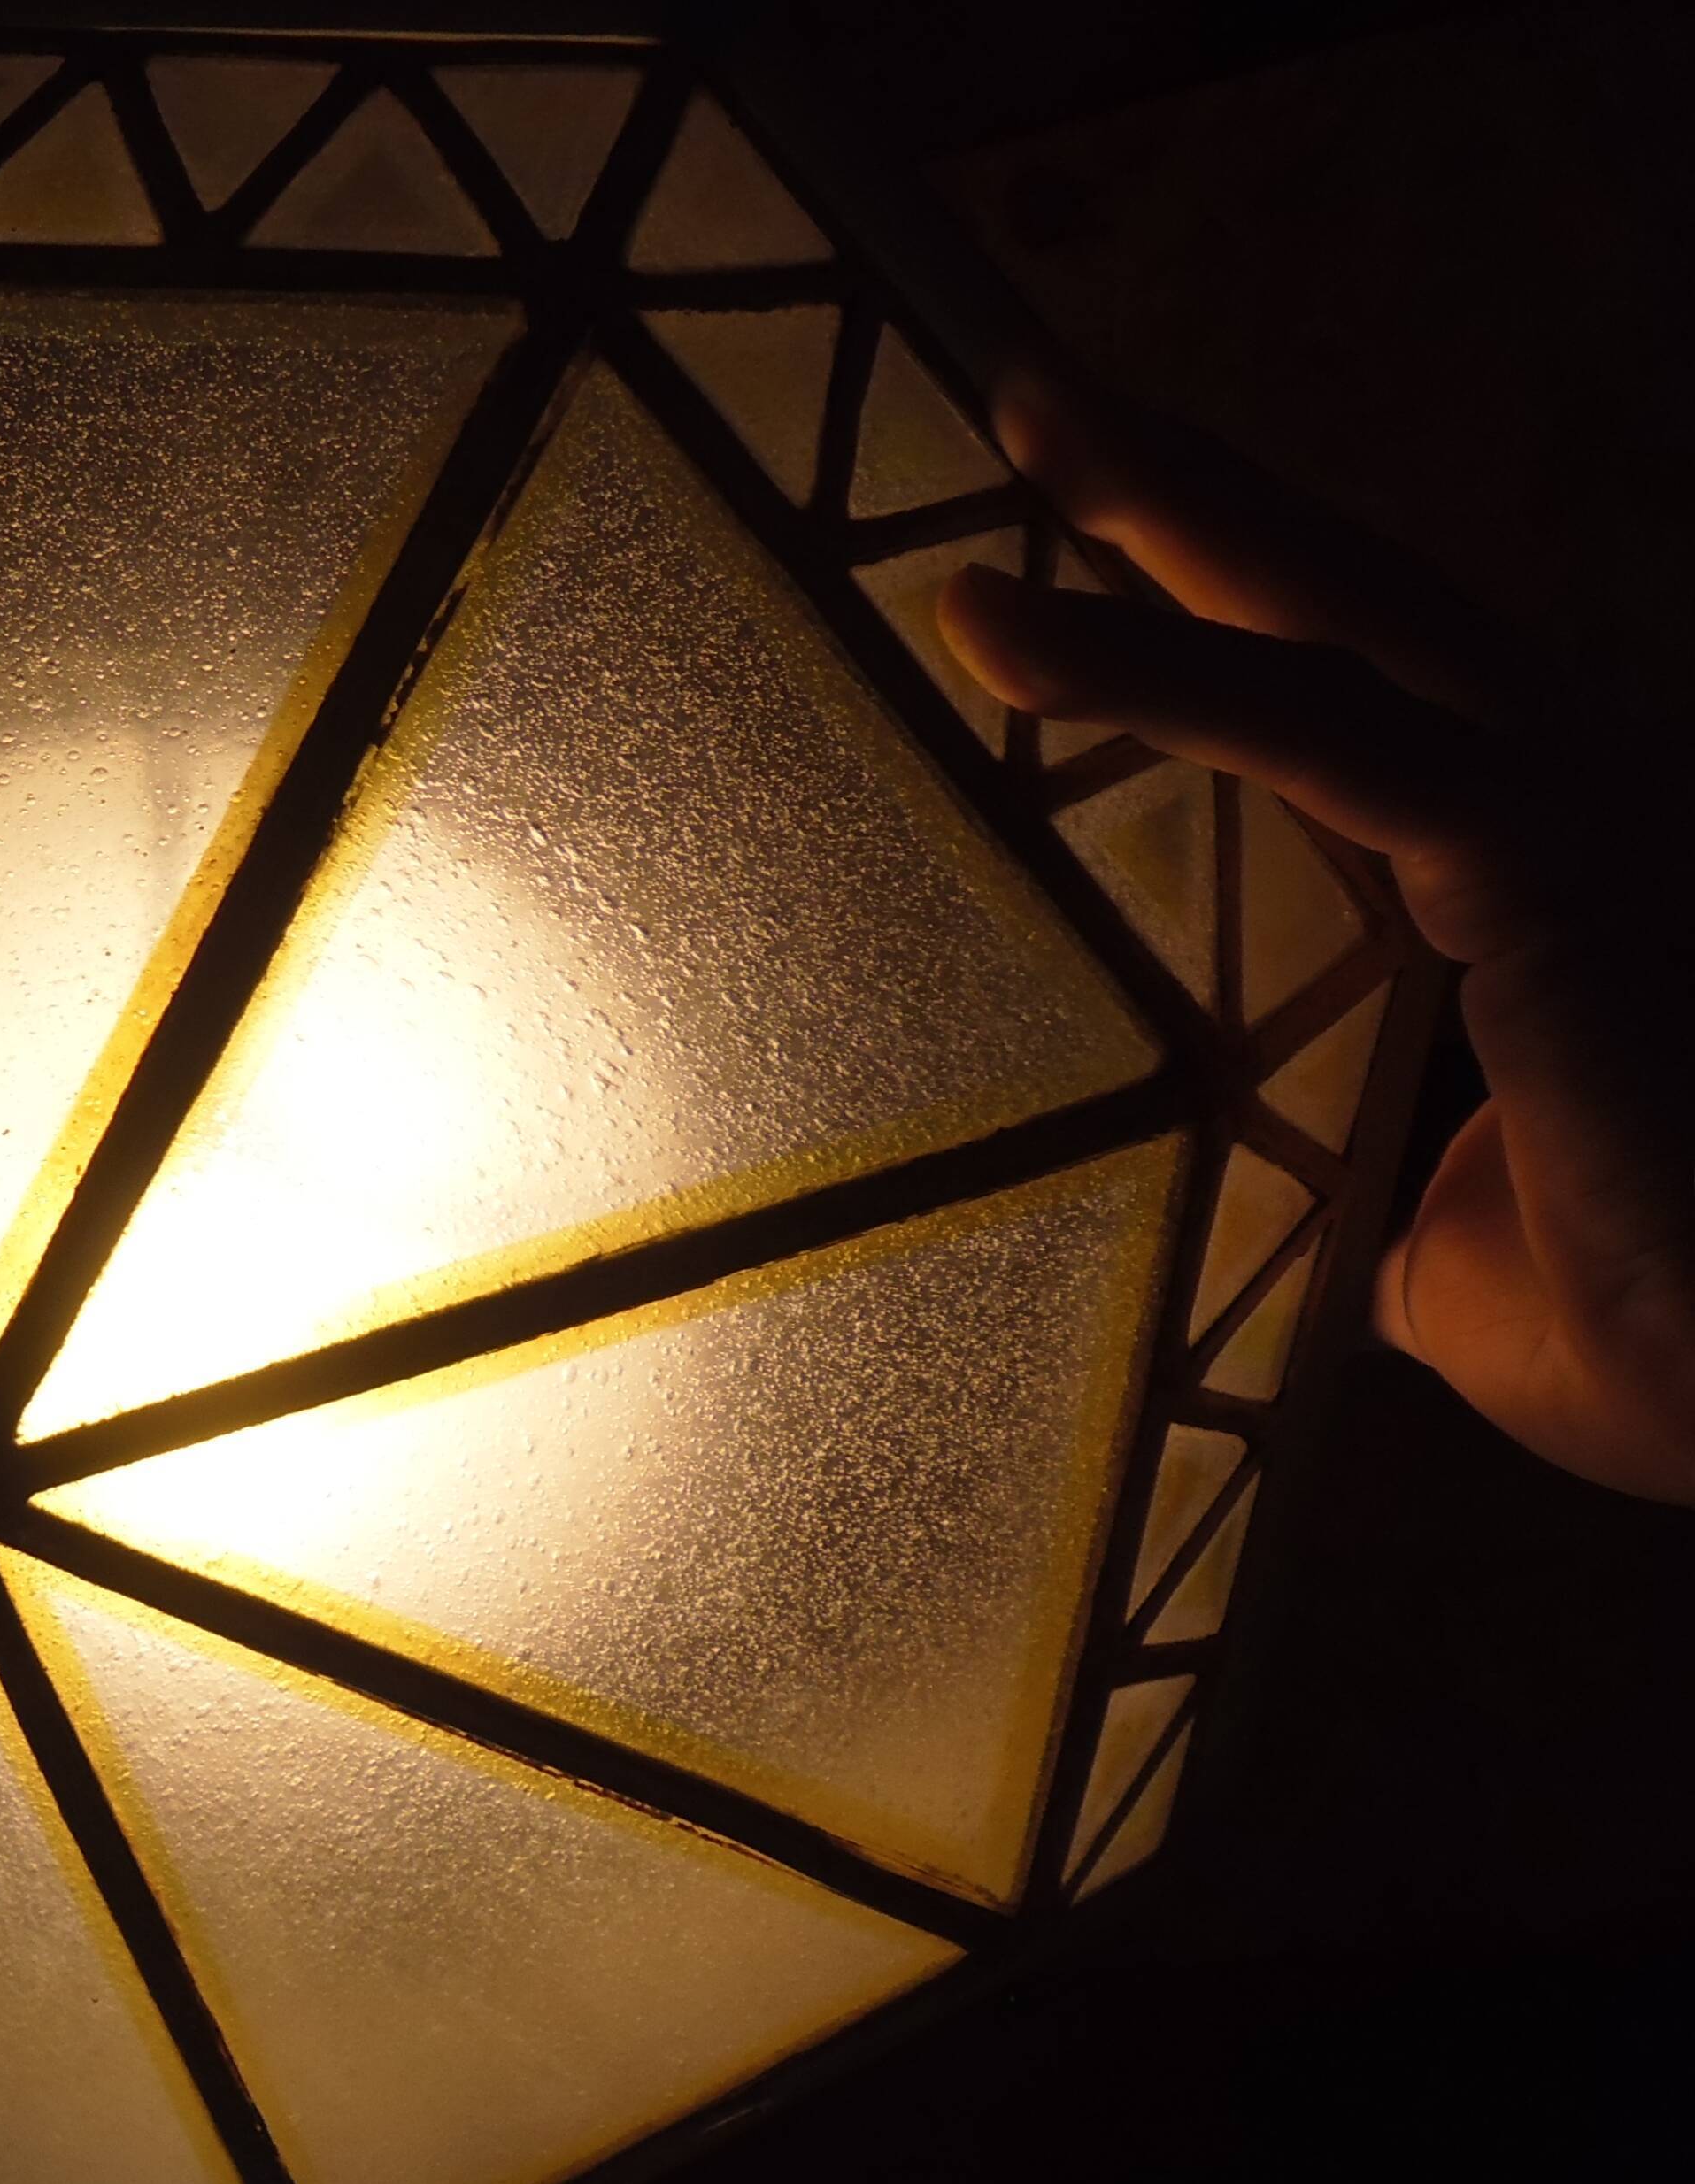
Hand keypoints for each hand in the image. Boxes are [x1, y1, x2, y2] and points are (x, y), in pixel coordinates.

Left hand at [937, 367, 1694, 1503]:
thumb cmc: (1659, 1344)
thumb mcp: (1440, 1251)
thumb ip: (1343, 1183)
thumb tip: (1255, 1207)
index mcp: (1541, 881)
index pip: (1350, 706)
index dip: (1222, 610)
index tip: (1077, 541)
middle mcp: (1580, 806)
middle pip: (1359, 605)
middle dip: (1197, 494)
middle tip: (1034, 387)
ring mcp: (1589, 816)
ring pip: (1347, 624)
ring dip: (1175, 513)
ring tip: (1023, 410)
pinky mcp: (1560, 863)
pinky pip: (1330, 737)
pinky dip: (1161, 671)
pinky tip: (1007, 625)